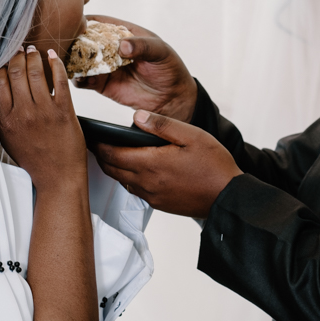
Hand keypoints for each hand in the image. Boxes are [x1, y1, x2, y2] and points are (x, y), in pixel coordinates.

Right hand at [0, 46, 86, 186]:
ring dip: (34, 56)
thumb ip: (4, 115)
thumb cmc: (34, 159)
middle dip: (16, 56)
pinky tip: (52, 56)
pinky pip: (59, 80)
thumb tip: (0, 90)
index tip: (4, 59)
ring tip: (33, 50)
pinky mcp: (64, 111)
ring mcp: (44, 111)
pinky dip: (56, 64)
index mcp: (7, 120)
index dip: (0, 66)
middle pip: (16, 73)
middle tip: (19, 49)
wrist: (58, 177)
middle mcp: (24, 113)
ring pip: (36, 72)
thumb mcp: (9, 138)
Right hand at [73, 15, 197, 121]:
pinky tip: (81, 79)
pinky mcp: (102, 84)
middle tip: (67, 45)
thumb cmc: (169, 67)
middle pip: (84, 41)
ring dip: (73, 61)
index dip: (84, 21)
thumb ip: (142, 46)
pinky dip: (78, 79)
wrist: (173, 97)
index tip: (73, 23)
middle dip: (73, 42)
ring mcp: (104, 67)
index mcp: (122, 33)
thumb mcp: (159, 51)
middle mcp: (110, 48)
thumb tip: (122, 46)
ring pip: (80, 61)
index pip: (99, 22)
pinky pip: (83, 81)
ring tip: (71, 63)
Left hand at [94, 110, 241, 217]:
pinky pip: (135, 190)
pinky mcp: (159, 204)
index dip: (99, 144)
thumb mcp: (191, 135)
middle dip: (101, 155)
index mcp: (151, 163)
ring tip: (112, 153)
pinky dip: (128, 178)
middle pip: (111, 168)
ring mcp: (152, 195)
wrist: (228, 197)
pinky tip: (136, 169)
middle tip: (95, 143)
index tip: (91, 135)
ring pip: (122, 180)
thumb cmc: (213, 166)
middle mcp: (146, 182)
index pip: (112, 153)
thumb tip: (136, 116)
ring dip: (114, 167)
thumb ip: (162, 125)